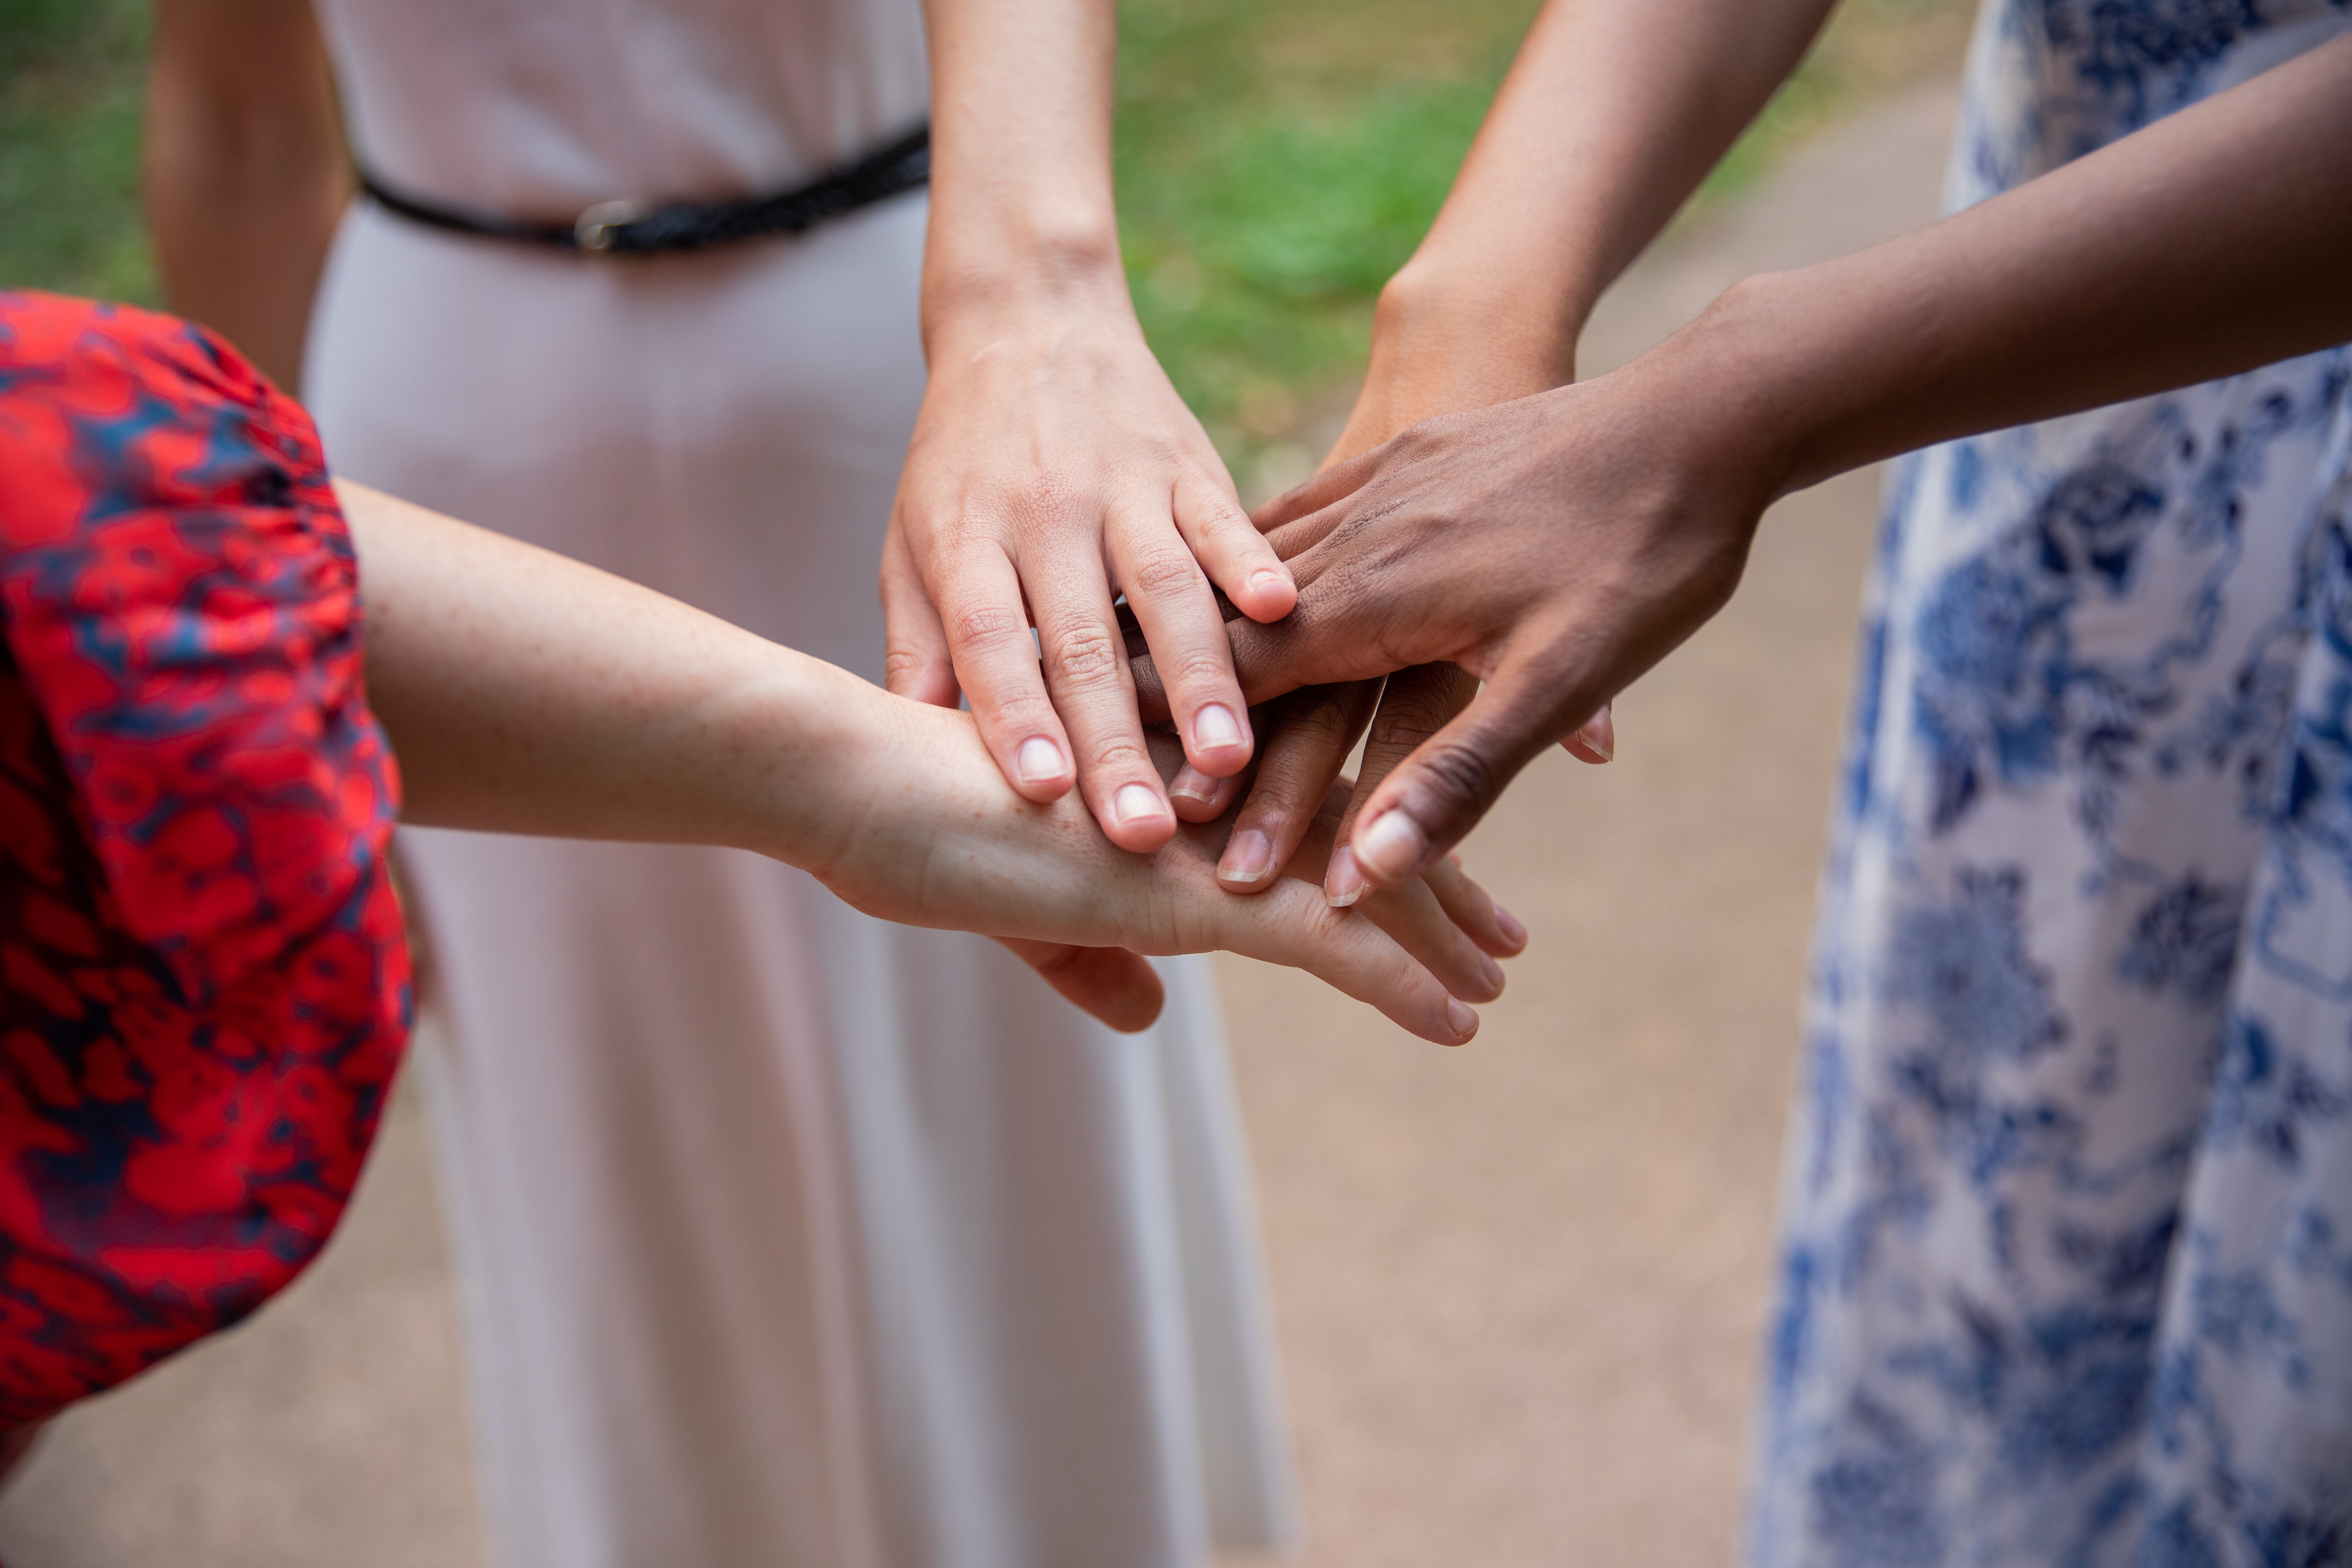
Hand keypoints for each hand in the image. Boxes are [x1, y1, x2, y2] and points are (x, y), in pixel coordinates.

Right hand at [805, 691, 1508, 1044]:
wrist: (859, 779)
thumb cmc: (918, 817)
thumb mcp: (1025, 898)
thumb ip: (1093, 954)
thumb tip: (1150, 1016)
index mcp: (1176, 764)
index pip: (1300, 790)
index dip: (1369, 834)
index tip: (1433, 872)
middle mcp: (1211, 783)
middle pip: (1354, 824)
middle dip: (1435, 879)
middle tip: (1505, 934)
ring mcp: (1211, 830)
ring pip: (1361, 878)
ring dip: (1442, 930)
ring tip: (1502, 976)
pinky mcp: (1193, 884)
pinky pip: (1329, 938)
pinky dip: (1405, 982)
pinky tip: (1463, 1021)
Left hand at [881, 275, 1297, 853]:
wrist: (1027, 319)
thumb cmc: (960, 461)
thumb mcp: (913, 543)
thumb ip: (922, 644)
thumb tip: (909, 751)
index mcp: (968, 537)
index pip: (990, 637)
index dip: (1015, 714)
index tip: (1043, 791)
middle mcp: (1044, 510)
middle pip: (1082, 639)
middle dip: (1118, 739)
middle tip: (1144, 831)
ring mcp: (1122, 483)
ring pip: (1164, 589)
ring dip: (1200, 679)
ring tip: (1227, 763)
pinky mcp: (1187, 461)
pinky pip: (1224, 517)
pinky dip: (1251, 563)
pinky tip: (1283, 617)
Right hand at [1140, 275, 1611, 905]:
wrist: (1703, 410)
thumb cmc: (1648, 554)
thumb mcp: (1564, 680)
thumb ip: (1461, 776)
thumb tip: (1369, 870)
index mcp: (1388, 596)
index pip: (1256, 688)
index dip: (1196, 754)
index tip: (1135, 807)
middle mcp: (1364, 535)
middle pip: (1248, 640)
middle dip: (1189, 711)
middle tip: (1121, 763)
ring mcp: (1385, 483)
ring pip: (1264, 573)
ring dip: (1210, 635)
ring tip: (1144, 679)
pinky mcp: (1411, 454)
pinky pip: (1305, 512)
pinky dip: (1256, 561)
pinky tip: (1240, 583)